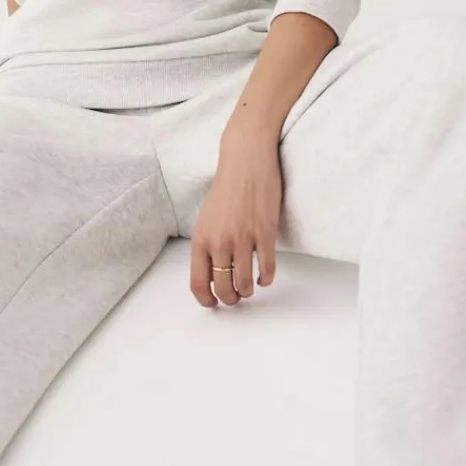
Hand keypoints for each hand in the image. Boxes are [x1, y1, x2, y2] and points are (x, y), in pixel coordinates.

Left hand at [190, 125, 280, 308]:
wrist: (245, 162)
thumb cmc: (226, 190)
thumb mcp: (206, 219)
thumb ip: (207, 246)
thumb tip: (212, 275)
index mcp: (201, 239)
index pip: (198, 283)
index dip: (206, 300)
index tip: (213, 303)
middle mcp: (219, 241)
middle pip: (222, 288)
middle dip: (230, 300)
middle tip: (235, 298)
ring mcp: (243, 238)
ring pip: (244, 283)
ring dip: (248, 292)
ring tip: (249, 288)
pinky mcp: (264, 233)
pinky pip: (267, 269)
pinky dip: (266, 279)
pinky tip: (264, 277)